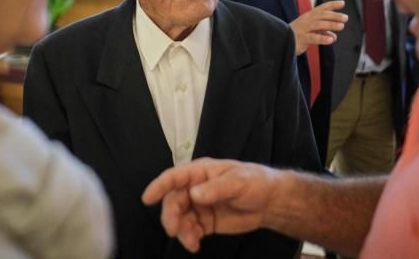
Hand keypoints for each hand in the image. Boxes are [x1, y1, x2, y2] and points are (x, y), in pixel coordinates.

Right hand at [142, 158, 277, 252]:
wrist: (270, 202)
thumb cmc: (255, 182)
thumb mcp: (238, 182)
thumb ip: (215, 188)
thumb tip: (194, 194)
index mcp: (200, 172)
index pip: (175, 177)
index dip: (159, 186)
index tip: (147, 199)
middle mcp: (195, 188)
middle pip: (174, 201)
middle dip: (171, 216)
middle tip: (174, 230)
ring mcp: (199, 206)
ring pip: (180, 218)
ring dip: (180, 231)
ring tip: (192, 242)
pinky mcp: (205, 222)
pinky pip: (190, 230)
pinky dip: (189, 239)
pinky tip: (195, 245)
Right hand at [290, 0, 346, 54]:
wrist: (280, 43)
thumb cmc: (296, 37)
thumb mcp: (310, 32)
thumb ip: (322, 33)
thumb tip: (334, 37)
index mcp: (308, 17)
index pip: (321, 8)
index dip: (331, 5)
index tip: (342, 3)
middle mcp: (306, 21)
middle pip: (321, 15)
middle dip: (334, 16)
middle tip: (345, 18)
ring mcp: (303, 29)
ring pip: (318, 25)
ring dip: (330, 25)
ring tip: (341, 26)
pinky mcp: (300, 39)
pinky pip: (313, 38)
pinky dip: (322, 38)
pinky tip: (331, 40)